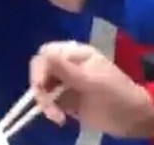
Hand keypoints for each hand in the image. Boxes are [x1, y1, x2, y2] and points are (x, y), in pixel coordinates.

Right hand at [30, 41, 153, 137]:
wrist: (132, 119)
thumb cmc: (116, 95)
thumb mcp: (91, 81)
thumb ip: (66, 69)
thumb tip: (42, 53)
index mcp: (75, 54)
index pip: (48, 54)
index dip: (40, 68)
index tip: (41, 86)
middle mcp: (67, 65)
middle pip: (41, 70)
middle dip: (40, 88)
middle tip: (46, 103)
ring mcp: (65, 82)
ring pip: (42, 87)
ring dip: (44, 102)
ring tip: (57, 116)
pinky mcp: (65, 99)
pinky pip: (48, 101)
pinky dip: (50, 110)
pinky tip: (59, 119)